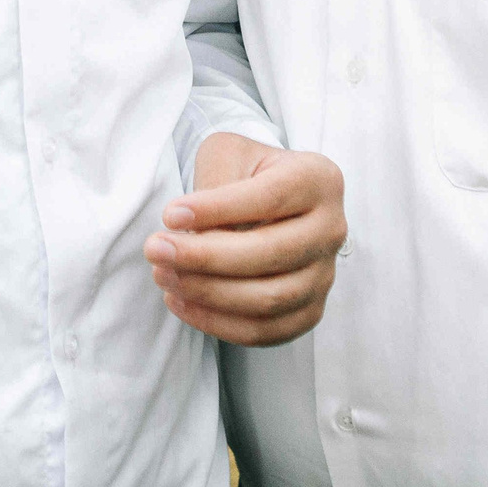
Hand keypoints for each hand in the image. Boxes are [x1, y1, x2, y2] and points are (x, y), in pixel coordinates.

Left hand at [145, 134, 344, 346]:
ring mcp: (325, 275)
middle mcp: (331, 228)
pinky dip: (219, 323)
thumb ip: (216, 184)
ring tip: (163, 275)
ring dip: (208, 293)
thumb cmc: (245, 171)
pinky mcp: (310, 311)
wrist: (269, 200)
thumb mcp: (229, 155)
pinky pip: (266, 331)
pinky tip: (181, 302)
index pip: (268, 199)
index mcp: (319, 179)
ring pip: (268, 299)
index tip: (170, 215)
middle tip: (156, 249)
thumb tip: (193, 236)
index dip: (217, 210)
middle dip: (204, 257)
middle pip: (269, 253)